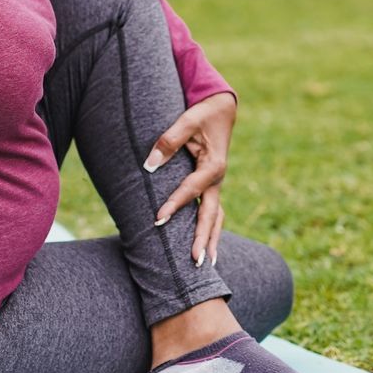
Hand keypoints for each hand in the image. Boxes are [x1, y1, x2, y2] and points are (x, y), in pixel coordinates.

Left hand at [145, 91, 236, 266]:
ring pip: (215, 218)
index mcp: (213, 165)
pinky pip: (212, 212)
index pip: (191, 190)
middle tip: (195, 261)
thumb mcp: (187, 120)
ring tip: (206, 264)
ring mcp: (216, 185)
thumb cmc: (203, 113)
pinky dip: (210, 231)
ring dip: (210, 240)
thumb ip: (169, 141)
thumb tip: (150, 164)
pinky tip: (207, 248)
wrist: (223, 108)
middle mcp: (217, 179)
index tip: (158, 220)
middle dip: (202, 238)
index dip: (174, 205)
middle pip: (210, 214)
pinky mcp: (212, 186)